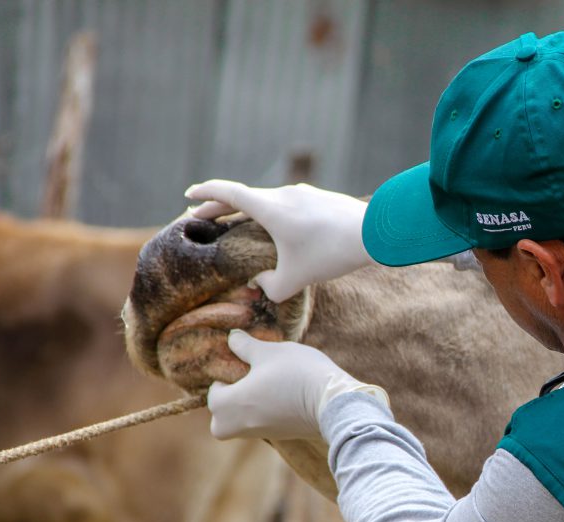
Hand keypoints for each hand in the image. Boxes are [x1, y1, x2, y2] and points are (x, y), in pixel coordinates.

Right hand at [184, 180, 373, 301]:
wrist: (375, 233)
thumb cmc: (331, 254)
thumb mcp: (294, 279)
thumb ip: (270, 287)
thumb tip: (260, 284)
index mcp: (270, 207)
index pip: (228, 193)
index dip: (206, 194)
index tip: (188, 195)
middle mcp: (284, 194)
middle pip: (245, 197)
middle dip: (221, 207)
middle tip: (201, 216)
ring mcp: (305, 194)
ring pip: (269, 201)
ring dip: (250, 211)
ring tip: (239, 225)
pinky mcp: (322, 200)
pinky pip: (290, 205)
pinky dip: (274, 214)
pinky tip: (280, 231)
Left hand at [207, 330, 387, 440]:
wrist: (334, 401)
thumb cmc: (296, 373)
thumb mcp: (268, 352)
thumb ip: (246, 346)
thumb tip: (232, 338)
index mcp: (228, 405)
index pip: (214, 393)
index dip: (228, 375)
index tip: (246, 365)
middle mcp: (238, 425)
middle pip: (222, 416)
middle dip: (232, 399)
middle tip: (252, 379)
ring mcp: (261, 434)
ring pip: (242, 422)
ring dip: (249, 406)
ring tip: (271, 385)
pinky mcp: (281, 436)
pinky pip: (262, 425)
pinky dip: (266, 413)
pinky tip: (285, 395)